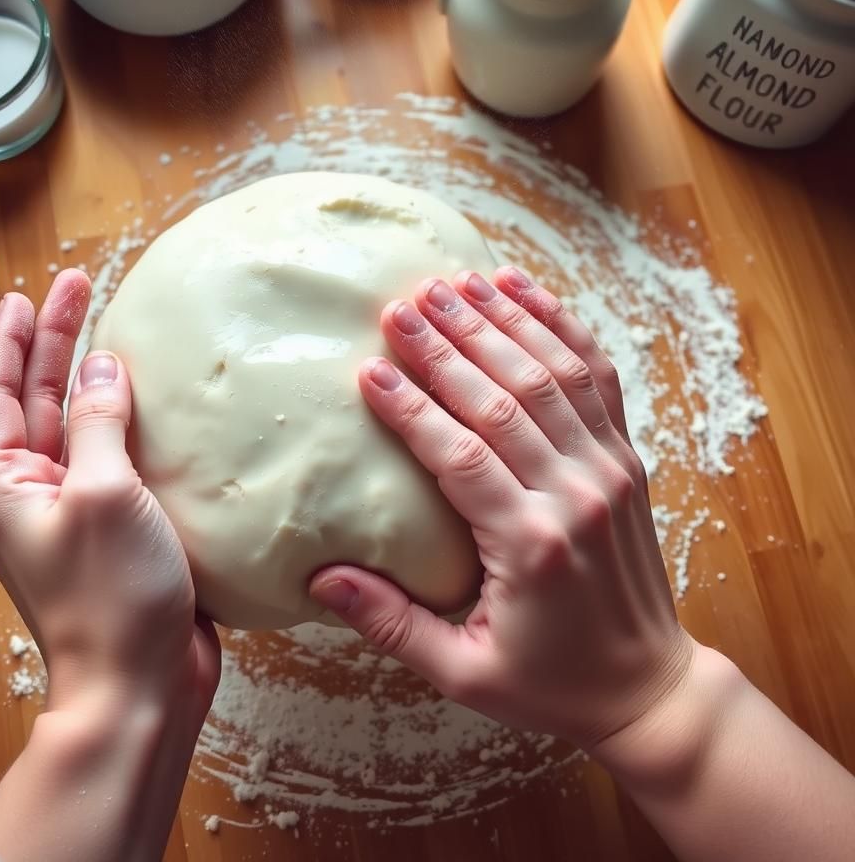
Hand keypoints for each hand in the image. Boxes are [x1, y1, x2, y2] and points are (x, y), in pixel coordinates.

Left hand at [0, 271, 219, 729]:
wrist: (140, 687)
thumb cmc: (113, 596)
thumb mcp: (103, 492)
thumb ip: (98, 423)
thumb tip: (101, 367)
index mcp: (8, 487)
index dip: (11, 341)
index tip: (29, 294)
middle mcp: (32, 496)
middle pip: (35, 402)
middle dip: (54, 343)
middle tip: (79, 288)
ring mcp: (73, 513)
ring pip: (73, 428)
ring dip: (87, 379)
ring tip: (108, 332)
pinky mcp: (113, 530)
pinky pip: (108, 459)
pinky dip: (120, 422)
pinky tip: (145, 403)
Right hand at [310, 267, 692, 749]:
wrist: (651, 687)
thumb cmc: (552, 685)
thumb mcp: (463, 674)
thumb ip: (391, 624)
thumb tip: (320, 576)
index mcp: (530, 546)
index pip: (461, 455)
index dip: (412, 408)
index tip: (370, 368)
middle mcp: (575, 495)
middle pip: (504, 398)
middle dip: (448, 345)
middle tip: (401, 304)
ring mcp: (609, 469)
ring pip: (550, 374)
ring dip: (500, 322)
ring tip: (452, 282)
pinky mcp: (626, 457)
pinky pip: (595, 375)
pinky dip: (560, 325)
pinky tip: (523, 289)